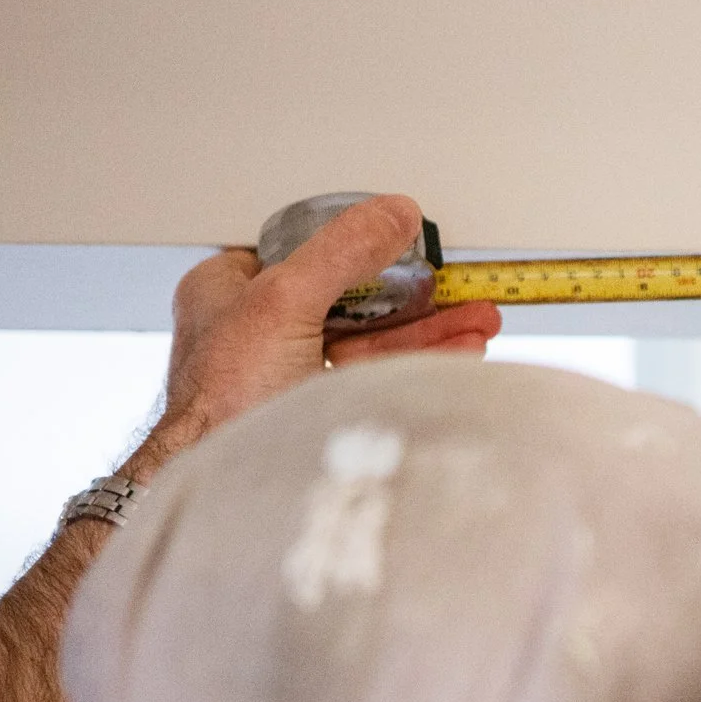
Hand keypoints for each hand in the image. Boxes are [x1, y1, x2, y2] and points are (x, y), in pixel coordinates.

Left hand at [141, 194, 502, 469]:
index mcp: (228, 294)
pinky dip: (421, 362)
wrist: (228, 487)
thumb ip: (340, 253)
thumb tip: (391, 214)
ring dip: (430, 331)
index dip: (356, 246)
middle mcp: (259, 333)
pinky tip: (458, 352)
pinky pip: (381, 376)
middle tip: (458, 290)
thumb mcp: (282, 301)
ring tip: (478, 321)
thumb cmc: (222, 403)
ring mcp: (292, 374)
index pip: (301, 253)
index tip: (405, 244)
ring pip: (372, 341)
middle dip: (414, 297)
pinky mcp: (322, 409)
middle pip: (351, 299)